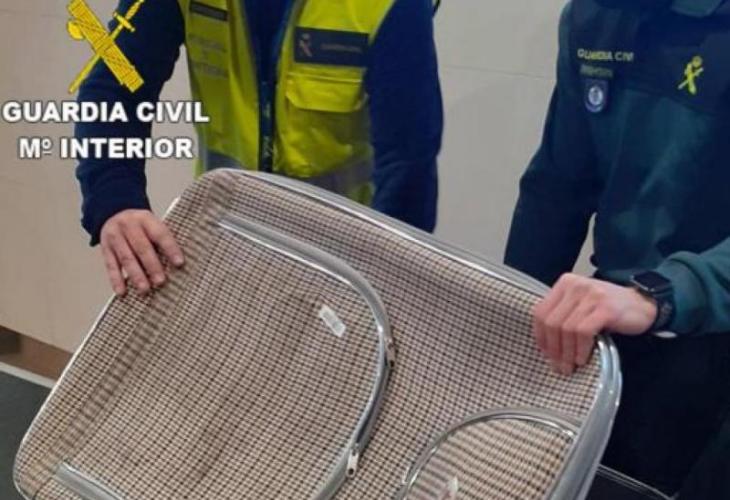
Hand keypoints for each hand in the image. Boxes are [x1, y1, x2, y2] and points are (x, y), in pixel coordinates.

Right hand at [100, 209, 183, 295]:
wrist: (114, 212)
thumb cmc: (141, 225)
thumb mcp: (152, 224)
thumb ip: (162, 239)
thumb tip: (177, 264)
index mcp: (145, 219)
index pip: (160, 234)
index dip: (170, 249)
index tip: (179, 263)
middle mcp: (129, 226)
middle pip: (141, 247)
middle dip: (152, 266)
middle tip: (160, 282)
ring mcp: (115, 237)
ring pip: (126, 258)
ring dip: (136, 275)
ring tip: (145, 289)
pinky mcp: (105, 248)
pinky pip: (111, 265)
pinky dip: (116, 280)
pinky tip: (122, 291)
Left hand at [533, 273, 656, 374]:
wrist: (643, 304)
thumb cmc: (609, 308)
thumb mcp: (581, 305)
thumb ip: (564, 314)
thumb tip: (545, 343)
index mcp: (565, 283)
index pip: (541, 311)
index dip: (540, 335)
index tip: (545, 352)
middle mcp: (575, 286)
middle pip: (551, 322)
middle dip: (553, 348)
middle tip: (557, 365)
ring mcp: (591, 296)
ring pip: (566, 329)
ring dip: (566, 352)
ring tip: (569, 366)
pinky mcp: (605, 308)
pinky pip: (584, 332)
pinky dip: (580, 348)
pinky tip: (582, 358)